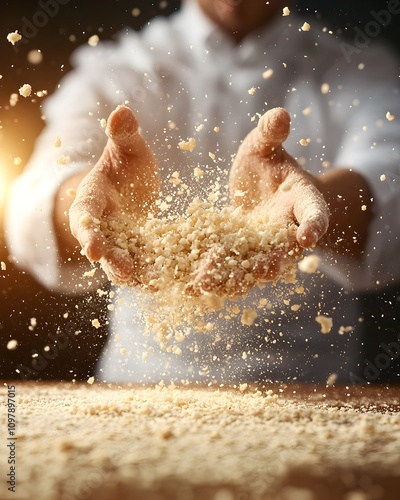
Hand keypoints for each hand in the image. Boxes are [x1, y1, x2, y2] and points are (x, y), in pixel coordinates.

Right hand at [69, 105, 159, 283]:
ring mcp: (122, 244)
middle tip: (125, 271)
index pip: (85, 219)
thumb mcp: (127, 150)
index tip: (93, 247)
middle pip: (103, 249)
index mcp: (91, 202)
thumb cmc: (125, 166)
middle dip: (111, 260)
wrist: (133, 188)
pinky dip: (157, 272)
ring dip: (137, 274)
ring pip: (124, 264)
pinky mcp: (141, 254)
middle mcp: (103, 229)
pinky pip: (147, 265)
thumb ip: (124, 136)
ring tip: (154, 282)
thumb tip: (121, 111)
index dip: (88, 233)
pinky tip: (175, 278)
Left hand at [188, 108, 329, 296]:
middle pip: (284, 251)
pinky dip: (214, 278)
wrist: (259, 190)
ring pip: (254, 268)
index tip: (310, 236)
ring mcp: (262, 249)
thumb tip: (279, 113)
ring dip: (236, 278)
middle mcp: (286, 231)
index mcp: (301, 203)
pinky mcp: (239, 257)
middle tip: (260, 270)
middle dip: (272, 262)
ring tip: (212, 285)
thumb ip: (271, 135)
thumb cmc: (267, 165)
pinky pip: (230, 270)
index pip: (314, 213)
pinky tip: (190, 285)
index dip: (315, 224)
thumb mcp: (265, 147)